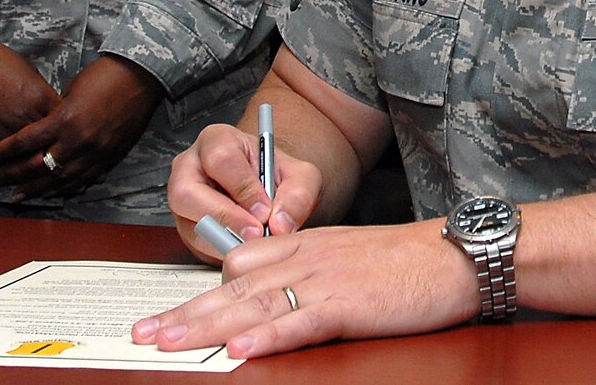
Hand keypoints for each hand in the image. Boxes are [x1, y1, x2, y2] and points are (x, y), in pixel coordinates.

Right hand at [0, 32, 60, 151]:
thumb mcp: (30, 72)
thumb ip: (43, 96)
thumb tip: (52, 111)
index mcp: (41, 99)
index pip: (64, 124)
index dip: (66, 130)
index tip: (66, 133)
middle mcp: (25, 117)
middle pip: (48, 145)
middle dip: (51, 149)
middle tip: (52, 153)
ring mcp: (3, 130)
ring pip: (24, 158)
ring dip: (28, 161)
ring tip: (32, 166)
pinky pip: (0, 159)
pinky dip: (6, 160)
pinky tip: (9, 161)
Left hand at [0, 54, 163, 198]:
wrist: (141, 77)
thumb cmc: (104, 76)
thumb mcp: (70, 92)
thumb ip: (54, 115)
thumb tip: (40, 132)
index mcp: (64, 120)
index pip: (23, 143)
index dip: (0, 153)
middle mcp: (77, 141)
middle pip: (35, 166)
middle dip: (10, 175)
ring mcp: (95, 153)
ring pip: (58, 180)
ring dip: (34, 189)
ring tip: (15, 195)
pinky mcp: (110, 158)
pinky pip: (83, 180)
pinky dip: (66, 188)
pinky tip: (53, 193)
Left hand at [132, 220, 479, 358]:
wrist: (454, 254)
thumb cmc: (405, 262)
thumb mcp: (345, 254)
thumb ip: (304, 267)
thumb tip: (261, 291)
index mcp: (303, 244)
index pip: (238, 262)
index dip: (200, 292)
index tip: (164, 314)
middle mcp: (304, 257)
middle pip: (231, 286)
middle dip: (183, 313)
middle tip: (141, 333)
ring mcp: (325, 280)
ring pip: (253, 303)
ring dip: (206, 325)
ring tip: (168, 342)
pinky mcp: (348, 305)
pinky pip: (300, 322)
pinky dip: (269, 336)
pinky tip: (240, 350)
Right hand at [168, 123, 321, 260]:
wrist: (269, 194)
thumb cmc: (277, 177)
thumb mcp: (301, 177)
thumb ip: (298, 195)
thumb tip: (280, 223)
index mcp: (217, 140)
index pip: (221, 159)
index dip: (243, 188)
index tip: (264, 209)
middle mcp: (190, 166)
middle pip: (188, 192)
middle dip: (225, 217)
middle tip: (256, 232)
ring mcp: (181, 197)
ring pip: (188, 222)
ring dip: (224, 238)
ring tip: (254, 241)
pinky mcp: (185, 225)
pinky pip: (195, 243)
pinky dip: (222, 250)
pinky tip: (245, 247)